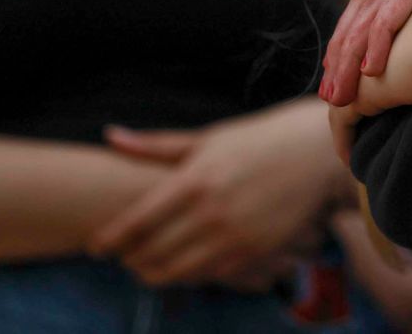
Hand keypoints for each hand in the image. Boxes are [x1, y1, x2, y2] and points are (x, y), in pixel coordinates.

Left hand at [89, 101, 346, 286]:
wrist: (316, 153)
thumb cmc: (258, 140)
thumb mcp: (208, 138)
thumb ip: (156, 145)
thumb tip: (111, 136)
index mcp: (194, 179)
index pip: (136, 221)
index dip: (109, 239)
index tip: (95, 247)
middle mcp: (211, 211)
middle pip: (151, 252)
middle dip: (129, 260)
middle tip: (121, 257)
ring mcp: (234, 235)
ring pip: (178, 271)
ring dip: (154, 273)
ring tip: (145, 266)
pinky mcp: (255, 252)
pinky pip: (209, 275)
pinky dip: (189, 275)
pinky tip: (183, 266)